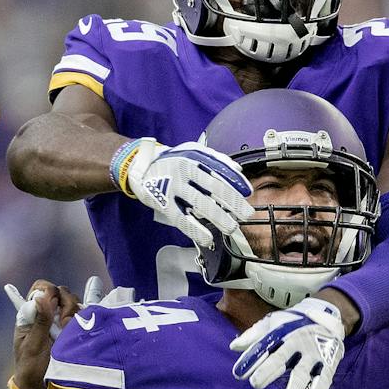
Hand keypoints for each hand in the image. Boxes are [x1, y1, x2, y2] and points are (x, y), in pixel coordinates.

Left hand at [4, 277, 102, 388]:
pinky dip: (89, 318)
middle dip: (66, 304)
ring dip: (76, 313)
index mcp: (32, 314)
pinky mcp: (75, 332)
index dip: (50, 291)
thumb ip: (39, 321)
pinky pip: (86, 318)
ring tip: (71, 330)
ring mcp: (62, 323)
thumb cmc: (31, 369)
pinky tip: (89, 324)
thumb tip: (42, 296)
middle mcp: (48, 314)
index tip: (53, 305)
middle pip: (62, 293)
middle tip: (64, 323)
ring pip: (76, 304)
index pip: (42, 288)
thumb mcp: (33, 346)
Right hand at [119, 139, 253, 249]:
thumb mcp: (192, 151)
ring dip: (219, 217)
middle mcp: (184, 170)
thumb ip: (215, 159)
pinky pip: (181, 219)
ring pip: (200, 203)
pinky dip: (195, 230)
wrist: (140, 165)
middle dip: (233, 202)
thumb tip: (238, 170)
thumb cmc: (171, 160)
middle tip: (247, 214)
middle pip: (214, 187)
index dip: (236, 183)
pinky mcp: (162, 202)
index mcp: (194, 156)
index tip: (249, 194)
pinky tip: (207, 238)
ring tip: (232, 228)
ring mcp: (173, 187)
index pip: (220, 170)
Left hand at [230, 297, 344, 388]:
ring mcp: (313, 352)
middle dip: (268, 370)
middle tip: (256, 383)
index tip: (238, 374)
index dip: (251, 359)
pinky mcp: (329, 360)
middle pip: (281, 358)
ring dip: (296, 385)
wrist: (327, 316)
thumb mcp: (273, 323)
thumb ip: (254, 335)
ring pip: (303, 370)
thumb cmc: (293, 323)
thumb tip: (233, 347)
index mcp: (280, 334)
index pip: (263, 347)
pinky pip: (325, 376)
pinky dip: (320, 387)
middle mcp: (296, 343)